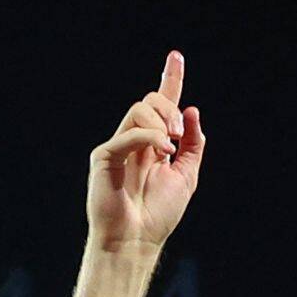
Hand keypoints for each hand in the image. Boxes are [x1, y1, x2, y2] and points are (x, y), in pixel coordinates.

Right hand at [86, 52, 203, 252]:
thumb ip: (193, 144)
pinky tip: (163, 153)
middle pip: (150, 100)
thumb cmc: (158, 215)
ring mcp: (118, 146)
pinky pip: (130, 134)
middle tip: (180, 133)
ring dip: (161, 121)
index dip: (170, 80)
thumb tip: (192, 110)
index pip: (162, 105)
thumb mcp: (186, 175)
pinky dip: (150, 138)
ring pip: (139, 110)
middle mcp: (134, 141)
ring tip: (171, 145)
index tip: (176, 56)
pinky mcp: (104, 156)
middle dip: (169, 107)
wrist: (136, 240)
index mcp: (154, 145)